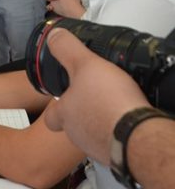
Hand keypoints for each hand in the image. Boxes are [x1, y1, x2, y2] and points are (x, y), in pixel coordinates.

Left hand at [43, 28, 149, 164]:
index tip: (62, 98)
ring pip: (94, 133)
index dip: (55, 108)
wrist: (137, 135)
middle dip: (83, 112)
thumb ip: (68, 50)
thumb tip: (54, 37)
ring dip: (102, 120)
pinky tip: (127, 117)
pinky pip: (114, 140)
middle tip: (94, 99)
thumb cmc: (109, 104)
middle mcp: (78, 133)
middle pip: (74, 125)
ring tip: (113, 106)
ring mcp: (98, 144)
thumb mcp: (86, 65)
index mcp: (65, 113)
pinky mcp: (118, 151)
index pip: (51, 117)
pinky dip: (118, 129)